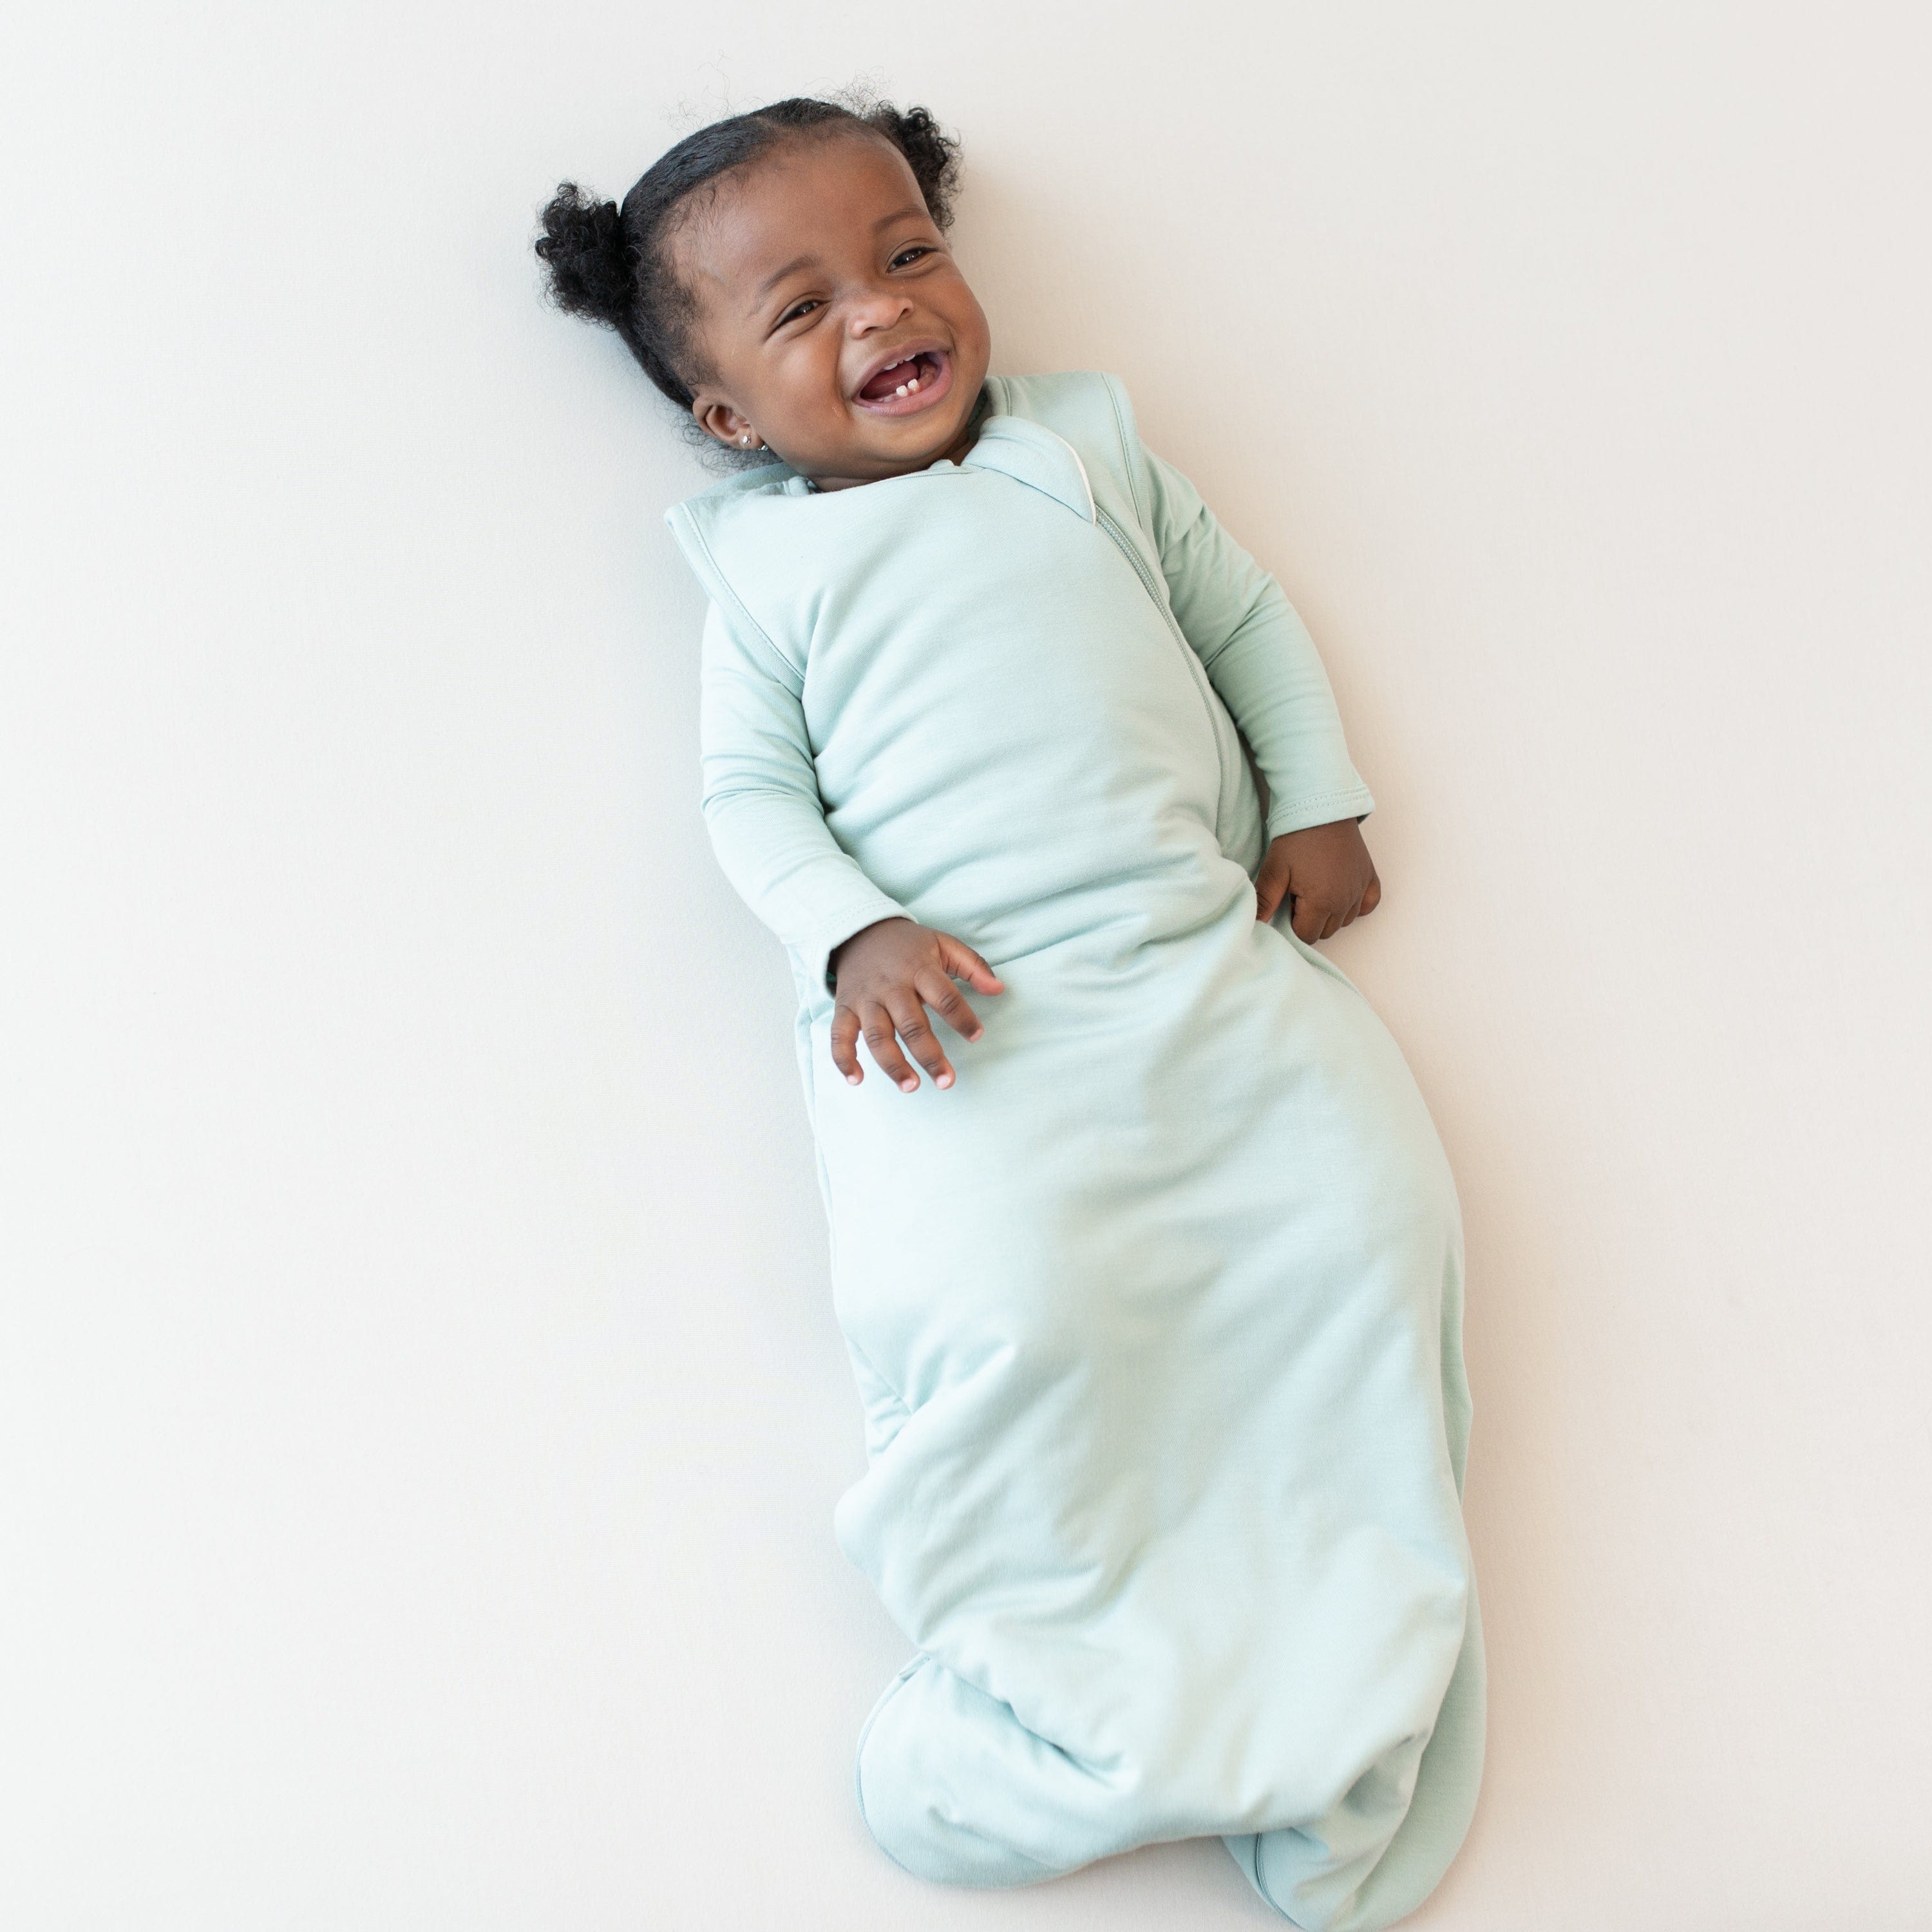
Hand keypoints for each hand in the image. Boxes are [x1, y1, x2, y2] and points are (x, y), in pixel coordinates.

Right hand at [828, 918, 1005, 1091]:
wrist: (859, 931)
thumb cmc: (908, 945)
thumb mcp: (943, 944)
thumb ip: (973, 966)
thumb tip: (999, 990)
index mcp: (918, 969)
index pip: (944, 996)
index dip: (962, 1018)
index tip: (977, 1036)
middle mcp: (890, 986)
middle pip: (911, 1025)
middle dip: (929, 1056)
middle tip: (946, 1082)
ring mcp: (865, 999)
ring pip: (877, 1037)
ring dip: (893, 1064)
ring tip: (911, 1087)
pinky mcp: (844, 1008)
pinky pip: (839, 1036)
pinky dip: (844, 1059)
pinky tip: (856, 1080)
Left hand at [1254, 819, 1381, 942]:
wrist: (1322, 807)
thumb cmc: (1297, 838)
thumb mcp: (1275, 869)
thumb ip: (1265, 900)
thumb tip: (1255, 924)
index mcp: (1322, 902)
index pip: (1306, 935)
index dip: (1292, 924)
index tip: (1287, 903)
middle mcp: (1345, 900)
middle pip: (1325, 931)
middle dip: (1310, 920)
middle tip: (1299, 893)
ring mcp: (1360, 889)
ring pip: (1344, 920)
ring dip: (1330, 912)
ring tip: (1316, 887)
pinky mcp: (1369, 877)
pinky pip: (1367, 905)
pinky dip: (1355, 904)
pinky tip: (1340, 892)